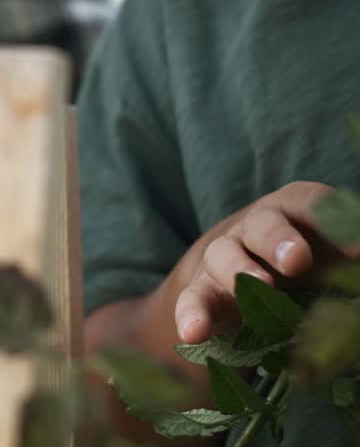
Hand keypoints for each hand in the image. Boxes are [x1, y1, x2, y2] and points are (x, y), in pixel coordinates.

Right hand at [174, 181, 352, 343]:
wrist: (242, 284)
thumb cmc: (305, 264)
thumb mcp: (337, 260)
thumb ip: (357, 256)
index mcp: (294, 213)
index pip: (310, 203)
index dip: (333, 222)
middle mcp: (255, 229)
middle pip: (263, 225)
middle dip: (280, 240)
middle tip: (299, 260)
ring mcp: (223, 258)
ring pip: (224, 256)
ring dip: (240, 272)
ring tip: (261, 291)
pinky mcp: (202, 293)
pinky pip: (193, 300)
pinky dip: (192, 315)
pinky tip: (194, 332)